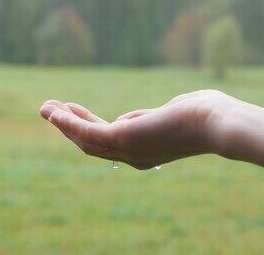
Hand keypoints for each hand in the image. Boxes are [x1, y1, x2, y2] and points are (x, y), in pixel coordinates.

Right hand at [40, 90, 250, 169]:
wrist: (218, 122)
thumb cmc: (205, 114)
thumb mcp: (172, 113)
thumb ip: (152, 117)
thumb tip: (142, 116)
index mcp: (145, 151)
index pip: (109, 141)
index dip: (88, 125)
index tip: (74, 110)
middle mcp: (133, 156)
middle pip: (91, 144)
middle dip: (69, 126)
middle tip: (50, 110)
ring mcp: (128, 150)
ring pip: (86, 140)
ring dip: (63, 124)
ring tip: (45, 107)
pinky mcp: (124, 139)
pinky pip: (89, 133)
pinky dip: (70, 123)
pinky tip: (56, 112)